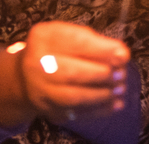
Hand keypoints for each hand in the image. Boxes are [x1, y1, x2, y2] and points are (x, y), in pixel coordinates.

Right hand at [0, 22, 128, 128]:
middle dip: (101, 74)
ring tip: (119, 89)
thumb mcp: (68, 36)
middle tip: (121, 74)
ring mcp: (39, 90)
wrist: (25, 76)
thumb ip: (94, 42)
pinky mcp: (48, 110)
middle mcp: (35, 63)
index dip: (101, 50)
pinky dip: (99, 110)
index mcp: (43, 38)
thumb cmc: (54, 51)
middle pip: (70, 72)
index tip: (124, 55)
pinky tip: (114, 104)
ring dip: (101, 94)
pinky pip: (75, 113)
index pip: (73, 43)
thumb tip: (122, 54)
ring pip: (72, 97)